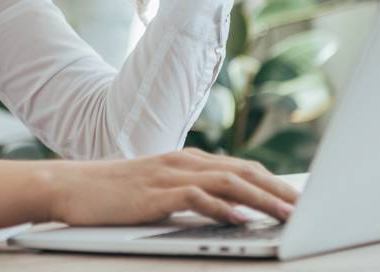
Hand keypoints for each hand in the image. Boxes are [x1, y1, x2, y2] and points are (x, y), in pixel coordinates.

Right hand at [49, 148, 299, 225]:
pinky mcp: (155, 193)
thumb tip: (227, 212)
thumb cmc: (110, 193)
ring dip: (263, 199)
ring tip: (289, 215)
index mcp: (185, 160)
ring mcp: (169, 175)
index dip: (275, 183)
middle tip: (311, 209)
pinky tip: (243, 219)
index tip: (302, 200)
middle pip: (244, 171)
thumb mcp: (156, 191)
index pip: (242, 168)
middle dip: (280, 190)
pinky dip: (223, 208)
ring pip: (228, 181)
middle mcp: (183, 162)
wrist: (68, 186)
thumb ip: (188, 195)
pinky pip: (197, 198)